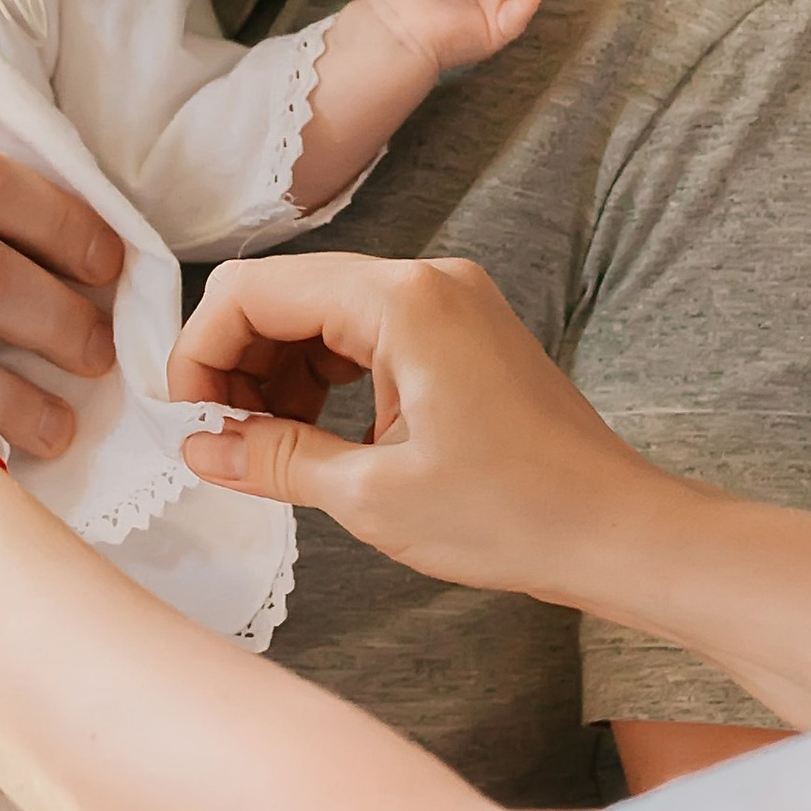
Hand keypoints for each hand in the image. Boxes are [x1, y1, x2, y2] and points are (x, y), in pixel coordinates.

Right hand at [170, 252, 645, 605]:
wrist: (618, 531)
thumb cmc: (515, 514)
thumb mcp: (373, 497)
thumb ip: (273, 459)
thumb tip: (200, 448)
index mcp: (401, 300)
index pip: (255, 291)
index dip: (202, 353)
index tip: (192, 423)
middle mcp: (425, 279)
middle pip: (286, 294)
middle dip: (237, 364)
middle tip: (224, 443)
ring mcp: (449, 300)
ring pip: (322, 313)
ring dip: (279, 373)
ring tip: (269, 448)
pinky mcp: (461, 330)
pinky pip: (365, 332)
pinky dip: (326, 376)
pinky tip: (317, 436)